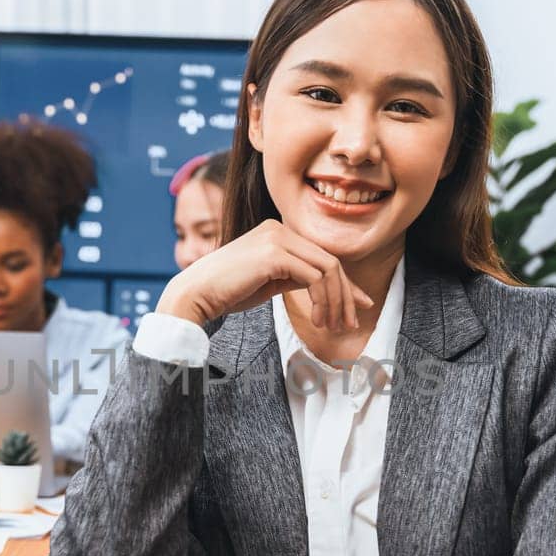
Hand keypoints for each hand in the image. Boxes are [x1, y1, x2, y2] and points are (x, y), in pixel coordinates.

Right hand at [154, 219, 372, 330]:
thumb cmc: (227, 292)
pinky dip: (322, 301)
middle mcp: (280, 229)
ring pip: (328, 269)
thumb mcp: (270, 282)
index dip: (346, 284)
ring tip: (331, 327)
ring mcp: (277, 238)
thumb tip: (329, 290)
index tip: (360, 307)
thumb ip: (297, 278)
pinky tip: (316, 320)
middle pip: (331, 262)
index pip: (323, 257)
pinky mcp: (274, 254)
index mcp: (278, 233)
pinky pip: (314, 277)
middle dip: (346, 296)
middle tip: (349, 324)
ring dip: (336, 302)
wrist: (195, 294)